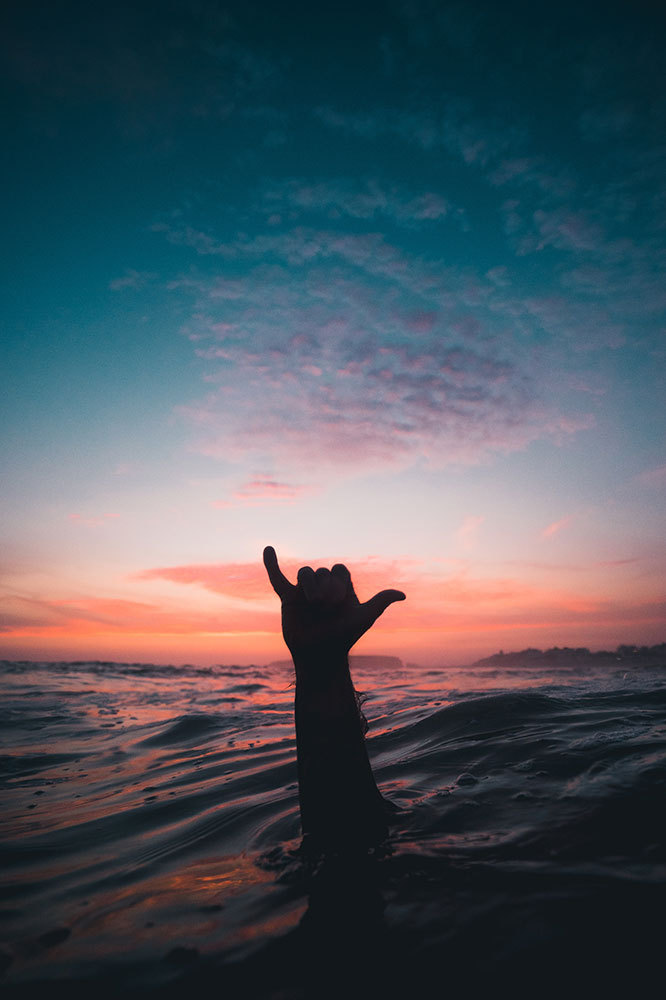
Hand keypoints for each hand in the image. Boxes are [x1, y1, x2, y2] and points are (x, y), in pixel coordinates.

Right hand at [263, 545, 405, 661]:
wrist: (319, 656)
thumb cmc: (343, 638)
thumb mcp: (363, 618)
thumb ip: (380, 602)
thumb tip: (402, 595)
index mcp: (341, 588)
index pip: (340, 570)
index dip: (340, 581)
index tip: (341, 601)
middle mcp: (323, 588)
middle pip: (323, 571)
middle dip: (326, 589)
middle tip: (327, 610)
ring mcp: (304, 592)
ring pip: (305, 573)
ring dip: (310, 586)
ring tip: (314, 605)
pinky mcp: (287, 598)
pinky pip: (277, 578)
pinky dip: (272, 564)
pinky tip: (268, 549)